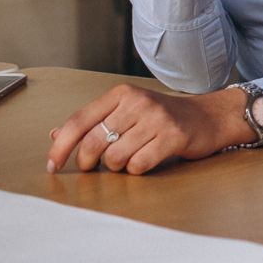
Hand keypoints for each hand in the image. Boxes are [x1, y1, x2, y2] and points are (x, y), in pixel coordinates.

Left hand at [46, 84, 250, 174]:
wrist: (209, 117)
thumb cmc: (164, 117)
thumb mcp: (127, 111)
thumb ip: (93, 121)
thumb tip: (55, 135)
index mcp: (122, 93)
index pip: (79, 121)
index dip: (61, 147)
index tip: (52, 165)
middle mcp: (138, 102)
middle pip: (94, 143)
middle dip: (89, 162)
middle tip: (95, 166)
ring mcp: (157, 119)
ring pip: (115, 157)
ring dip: (116, 166)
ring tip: (128, 159)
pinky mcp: (173, 136)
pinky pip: (138, 165)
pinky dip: (136, 170)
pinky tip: (145, 160)